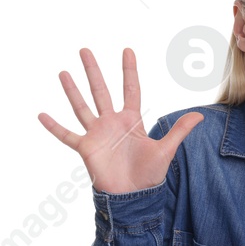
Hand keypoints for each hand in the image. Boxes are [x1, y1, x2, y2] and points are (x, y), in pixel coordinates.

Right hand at [38, 48, 202, 194]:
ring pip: (82, 107)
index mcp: (132, 120)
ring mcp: (97, 134)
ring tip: (63, 73)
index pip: (131, 88)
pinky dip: (54, 126)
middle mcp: (112, 123)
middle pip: (101, 91)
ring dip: (72, 90)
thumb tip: (201, 115)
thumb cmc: (149, 173)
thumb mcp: (166, 149)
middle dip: (94, 71)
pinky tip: (42, 114)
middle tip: (85, 50)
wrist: (133, 195)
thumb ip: (180, 130)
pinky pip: (66, 135)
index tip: (127, 50)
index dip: (129, 70)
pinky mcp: (85, 148)